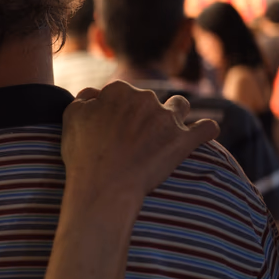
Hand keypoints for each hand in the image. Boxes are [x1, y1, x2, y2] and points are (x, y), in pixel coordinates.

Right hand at [62, 81, 219, 198]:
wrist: (105, 187)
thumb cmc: (84, 155)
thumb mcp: (71, 118)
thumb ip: (84, 99)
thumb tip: (94, 95)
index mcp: (118, 91)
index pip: (119, 93)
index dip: (115, 110)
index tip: (111, 127)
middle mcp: (145, 98)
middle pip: (148, 100)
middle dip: (143, 113)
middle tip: (133, 138)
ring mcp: (167, 118)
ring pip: (180, 105)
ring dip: (175, 114)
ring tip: (166, 131)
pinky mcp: (184, 140)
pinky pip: (207, 128)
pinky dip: (205, 130)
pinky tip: (201, 135)